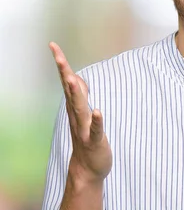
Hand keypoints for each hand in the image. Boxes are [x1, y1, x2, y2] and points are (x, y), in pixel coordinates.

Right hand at [50, 42, 111, 184]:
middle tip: (57, 56)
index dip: (61, 64)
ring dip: (76, 94)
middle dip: (64, 73)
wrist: (87, 169)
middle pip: (70, 91)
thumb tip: (75, 77)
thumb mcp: (83, 113)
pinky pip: (96, 130)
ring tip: (72, 78)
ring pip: (80, 109)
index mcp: (75, 107)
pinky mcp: (94, 141)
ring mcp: (84, 128)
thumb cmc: (87, 138)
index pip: (67, 82)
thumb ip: (80, 95)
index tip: (53, 46)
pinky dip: (97, 121)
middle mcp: (77, 116)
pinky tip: (98, 111)